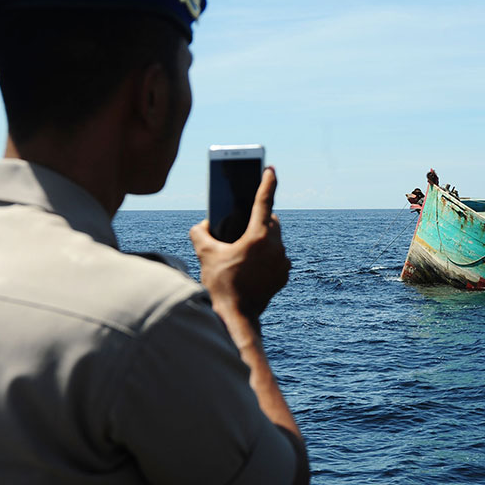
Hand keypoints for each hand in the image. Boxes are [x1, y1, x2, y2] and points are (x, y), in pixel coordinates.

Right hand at [190, 168, 290, 333]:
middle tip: (244, 221)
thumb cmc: (220, 285)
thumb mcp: (205, 255)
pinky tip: (252, 262)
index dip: (267, 182)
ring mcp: (282, 261)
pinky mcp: (284, 274)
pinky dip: (267, 254)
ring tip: (244, 244)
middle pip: (271, 221)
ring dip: (263, 237)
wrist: (236, 316)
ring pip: (274, 239)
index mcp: (258, 236)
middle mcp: (275, 246)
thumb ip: (200, 232)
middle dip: (259, 217)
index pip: (264, 201)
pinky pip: (277, 256)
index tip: (270, 169)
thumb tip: (203, 224)